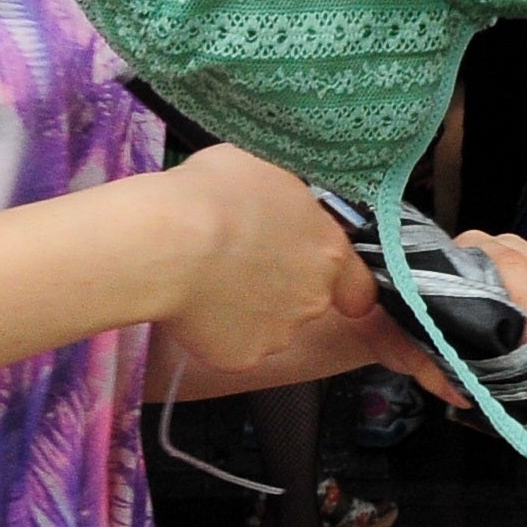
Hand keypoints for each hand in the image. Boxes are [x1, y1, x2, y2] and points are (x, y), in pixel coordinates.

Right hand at [155, 144, 383, 380]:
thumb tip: (284, 201)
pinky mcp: (241, 357)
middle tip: (241, 262)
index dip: (344, 283)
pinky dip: (216, 331)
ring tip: (210, 280)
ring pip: (269, 324)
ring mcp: (278, 333)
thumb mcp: (266, 169)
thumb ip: (289, 198)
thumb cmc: (215, 194)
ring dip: (249, 309)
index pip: (360, 286)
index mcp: (328, 250)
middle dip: (281, 286)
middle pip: (307, 300)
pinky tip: (193, 304)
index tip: (326, 278)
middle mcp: (313, 298)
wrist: (166, 243)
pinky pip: (232, 345)